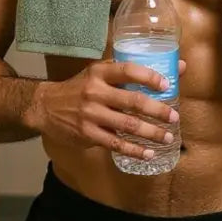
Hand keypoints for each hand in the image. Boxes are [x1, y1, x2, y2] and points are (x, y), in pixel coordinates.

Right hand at [26, 59, 183, 159]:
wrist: (46, 106)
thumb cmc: (80, 87)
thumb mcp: (98, 72)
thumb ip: (128, 72)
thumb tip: (175, 67)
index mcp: (100, 72)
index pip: (128, 70)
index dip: (149, 77)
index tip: (166, 85)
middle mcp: (95, 91)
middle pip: (132, 101)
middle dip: (158, 110)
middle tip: (174, 117)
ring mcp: (91, 114)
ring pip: (127, 125)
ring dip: (151, 132)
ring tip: (167, 137)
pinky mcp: (87, 134)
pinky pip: (116, 144)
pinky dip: (134, 150)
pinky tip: (148, 153)